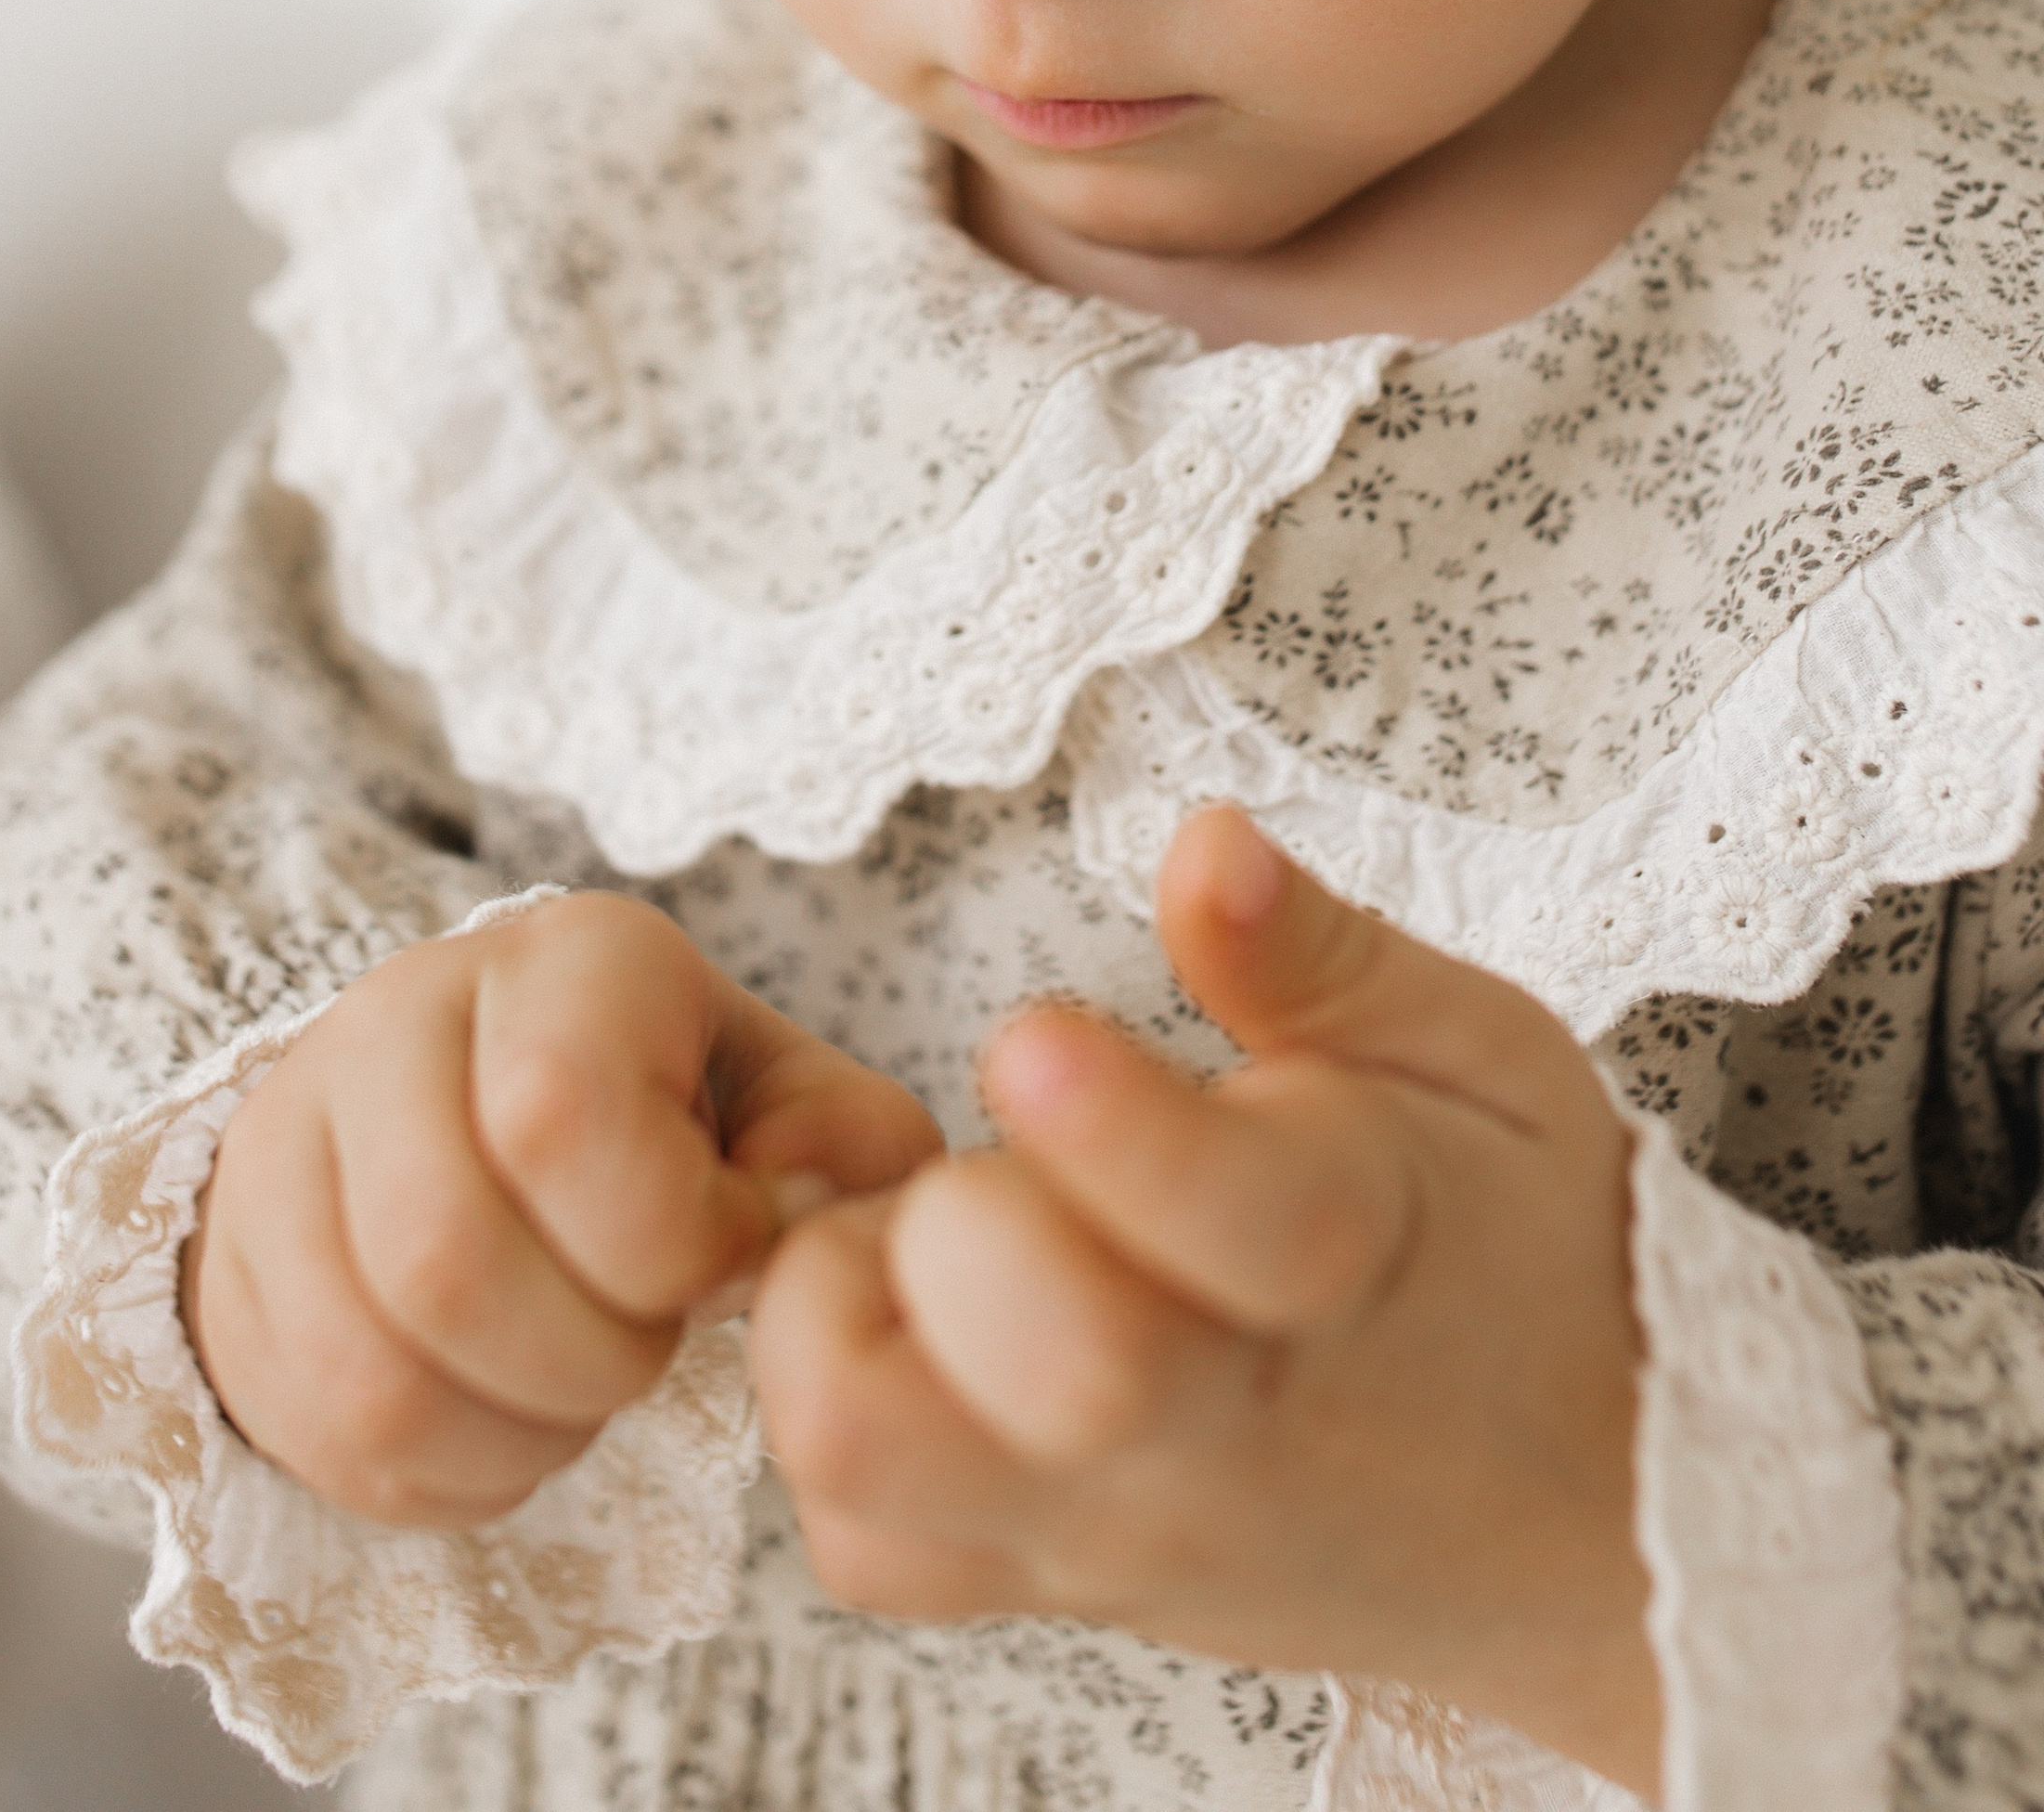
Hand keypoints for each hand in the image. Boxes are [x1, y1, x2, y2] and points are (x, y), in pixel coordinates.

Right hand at [185, 891, 941, 1530]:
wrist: (488, 1109)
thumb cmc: (670, 1109)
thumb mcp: (785, 1097)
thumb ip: (845, 1149)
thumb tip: (806, 1218)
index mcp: (559, 958)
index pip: (561, 1116)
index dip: (666, 1241)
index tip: (722, 1262)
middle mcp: (396, 1016)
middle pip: (447, 1259)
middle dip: (586, 1361)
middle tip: (648, 1348)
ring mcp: (288, 1136)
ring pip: (371, 1368)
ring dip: (512, 1430)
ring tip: (579, 1389)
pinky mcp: (232, 1258)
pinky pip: (319, 1431)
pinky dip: (440, 1473)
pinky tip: (504, 1421)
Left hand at [751, 809, 1657, 1796]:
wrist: (1596, 1512)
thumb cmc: (1510, 1243)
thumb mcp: (1468, 1053)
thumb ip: (1314, 951)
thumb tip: (1203, 842)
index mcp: (1352, 1261)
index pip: (1229, 1221)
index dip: (1111, 1125)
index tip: (1037, 1037)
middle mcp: (1222, 1425)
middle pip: (1038, 1372)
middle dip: (953, 1223)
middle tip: (984, 1153)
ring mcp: (1115, 1529)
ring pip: (873, 1465)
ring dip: (841, 1313)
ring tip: (929, 1237)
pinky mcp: (1042, 1588)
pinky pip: (859, 1539)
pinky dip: (834, 1415)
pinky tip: (918, 1327)